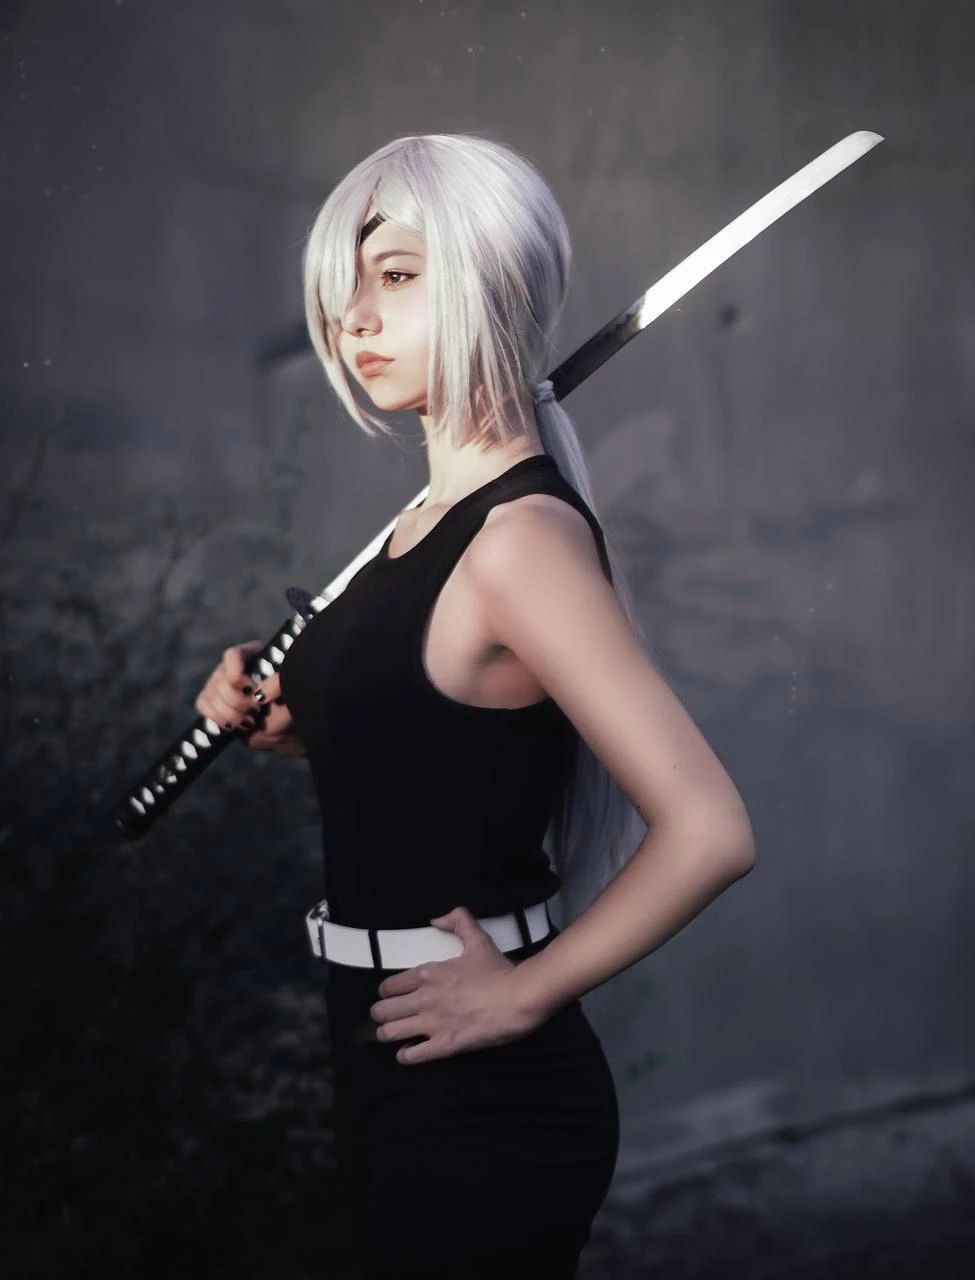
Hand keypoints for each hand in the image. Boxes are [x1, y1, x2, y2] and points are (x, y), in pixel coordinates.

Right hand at [194, 641, 305, 757]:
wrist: (283, 728)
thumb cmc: (289, 704)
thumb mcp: (292, 690)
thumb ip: (280, 684)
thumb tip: (259, 693)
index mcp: (253, 655)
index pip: (232, 656)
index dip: (237, 675)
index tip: (252, 690)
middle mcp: (232, 666)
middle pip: (220, 681)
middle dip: (238, 702)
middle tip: (256, 710)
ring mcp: (219, 683)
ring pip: (210, 696)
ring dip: (230, 714)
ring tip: (249, 720)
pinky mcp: (212, 701)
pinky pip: (203, 705)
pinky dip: (219, 718)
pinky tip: (235, 724)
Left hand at [369, 906, 543, 1064]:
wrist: (518, 998)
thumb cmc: (498, 970)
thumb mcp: (478, 938)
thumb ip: (458, 921)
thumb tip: (436, 919)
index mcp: (428, 974)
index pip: (388, 986)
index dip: (386, 993)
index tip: (391, 996)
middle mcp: (423, 999)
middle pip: (382, 1010)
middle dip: (381, 1014)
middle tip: (388, 1017)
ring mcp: (432, 1023)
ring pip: (390, 1033)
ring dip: (388, 1034)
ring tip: (393, 1035)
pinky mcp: (444, 1045)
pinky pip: (412, 1056)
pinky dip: (405, 1056)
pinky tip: (407, 1053)